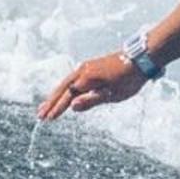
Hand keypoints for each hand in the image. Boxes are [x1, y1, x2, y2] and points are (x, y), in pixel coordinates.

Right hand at [34, 53, 150, 119]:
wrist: (140, 58)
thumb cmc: (128, 78)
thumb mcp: (112, 94)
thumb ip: (91, 100)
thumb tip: (72, 107)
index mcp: (87, 77)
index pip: (68, 96)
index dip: (58, 108)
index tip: (48, 119)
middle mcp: (83, 70)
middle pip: (62, 88)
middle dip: (51, 102)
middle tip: (39, 115)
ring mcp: (86, 67)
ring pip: (66, 83)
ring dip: (55, 95)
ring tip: (46, 107)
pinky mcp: (90, 67)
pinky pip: (72, 79)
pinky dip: (64, 89)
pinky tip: (63, 95)